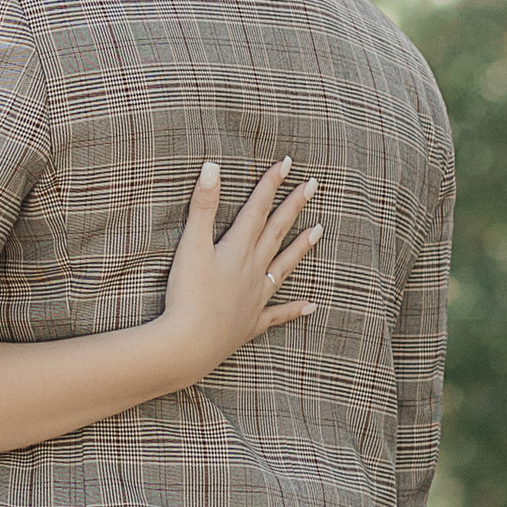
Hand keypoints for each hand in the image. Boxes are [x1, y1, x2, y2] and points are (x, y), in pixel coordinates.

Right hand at [159, 157, 319, 380]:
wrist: (190, 343)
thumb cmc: (187, 294)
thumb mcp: (191, 245)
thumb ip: (202, 206)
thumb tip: (212, 166)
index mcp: (239, 249)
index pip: (258, 209)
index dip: (271, 184)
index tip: (287, 163)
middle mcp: (254, 269)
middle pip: (277, 232)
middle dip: (294, 206)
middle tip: (313, 186)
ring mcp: (256, 297)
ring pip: (284, 266)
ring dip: (301, 248)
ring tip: (319, 231)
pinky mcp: (251, 322)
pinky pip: (277, 314)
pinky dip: (294, 309)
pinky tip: (310, 306)